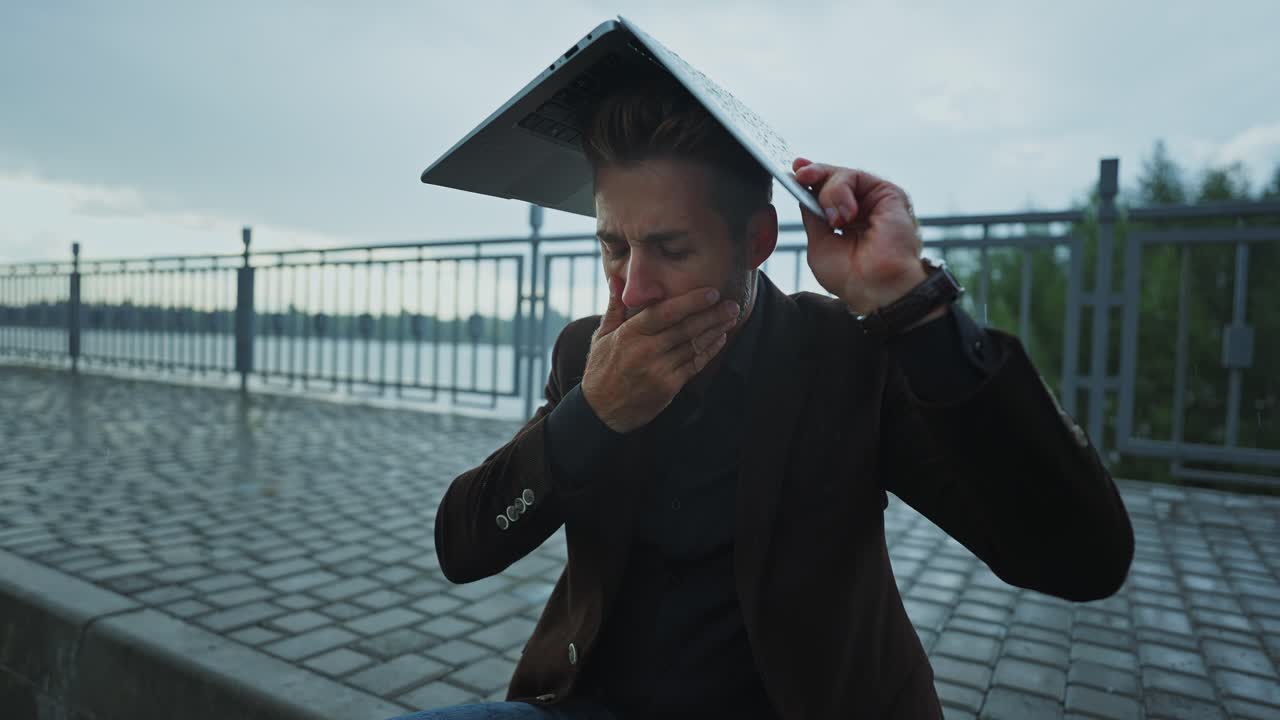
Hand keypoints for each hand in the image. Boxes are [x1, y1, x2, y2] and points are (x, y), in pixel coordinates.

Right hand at [580, 278, 739, 433]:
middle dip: (711, 315)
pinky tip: (719, 339)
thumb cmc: (601, 369)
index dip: (690, 302)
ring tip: (730, 318)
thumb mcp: (602, 336)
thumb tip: (617, 279)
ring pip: (693, 346)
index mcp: (629, 334)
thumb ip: (614, 307)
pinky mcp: (668, 387)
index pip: (664, 313)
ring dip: (715, 331)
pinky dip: (709, 351)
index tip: (711, 293)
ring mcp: (658, 370)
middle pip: (684, 328)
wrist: (601, 411)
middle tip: (732, 304)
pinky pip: (694, 365)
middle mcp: (645, 351)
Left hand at [793, 158, 927, 314]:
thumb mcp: (819, 243)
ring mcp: (875, 201)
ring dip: (829, 193)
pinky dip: (842, 191)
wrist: (874, 288)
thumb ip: (812, 216)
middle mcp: (862, 208)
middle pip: (834, 177)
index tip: (794, 170)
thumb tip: (803, 191)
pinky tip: (844, 216)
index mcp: (846, 221)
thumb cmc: (849, 277)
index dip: (811, 178)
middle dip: (814, 172)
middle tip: (800, 174)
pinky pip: (858, 177)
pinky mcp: (889, 194)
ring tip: (834, 220)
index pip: (826, 191)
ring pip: (844, 175)